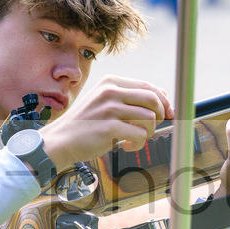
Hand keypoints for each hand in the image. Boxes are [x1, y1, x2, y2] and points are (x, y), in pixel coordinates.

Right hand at [40, 75, 171, 170]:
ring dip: (147, 133)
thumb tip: (163, 98)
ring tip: (134, 139)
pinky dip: (137, 144)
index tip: (168, 112)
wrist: (60, 140)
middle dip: (161, 115)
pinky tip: (126, 146)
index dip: (163, 100)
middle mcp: (110, 91)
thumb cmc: (85, 124)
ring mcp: (109, 108)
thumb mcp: (104, 102)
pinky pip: (139, 134)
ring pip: (149, 118)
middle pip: (153, 99)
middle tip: (153, 127)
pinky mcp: (109, 127)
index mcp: (111, 82)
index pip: (148, 86)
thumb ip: (128, 99)